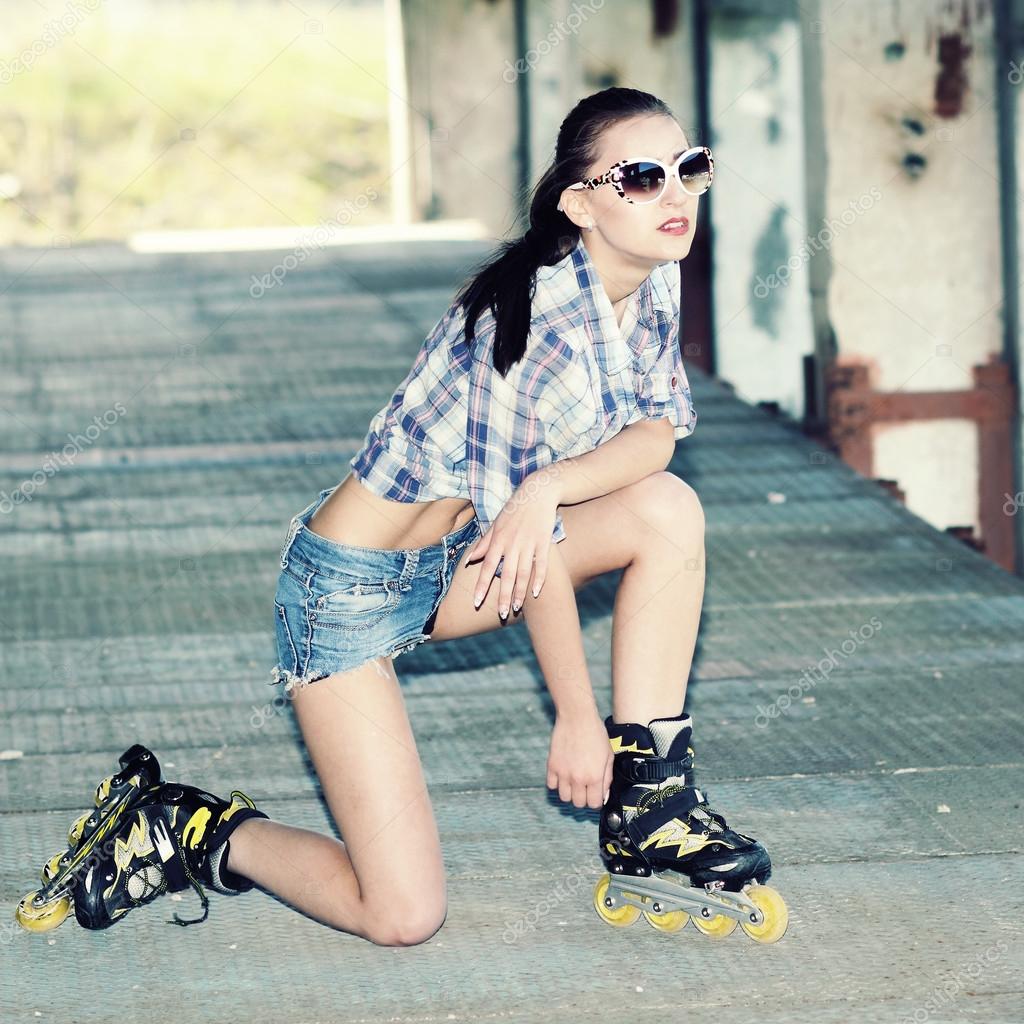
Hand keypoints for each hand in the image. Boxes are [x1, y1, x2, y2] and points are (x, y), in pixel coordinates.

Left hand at [465, 474, 558, 617]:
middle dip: (502, 596)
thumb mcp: (496, 524)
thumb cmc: (514, 509)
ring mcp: (529, 543)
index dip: (482, 585)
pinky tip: (536, 593)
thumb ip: (484, 543)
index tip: (476, 601)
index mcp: (498, 539)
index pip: (488, 567)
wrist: (537, 493)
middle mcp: (512, 543)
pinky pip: (541, 564)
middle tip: (500, 614)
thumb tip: (470, 560)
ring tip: (515, 608)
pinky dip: (539, 579)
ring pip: (523, 573)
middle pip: (507, 575)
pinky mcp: (544, 542)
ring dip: (519, 592)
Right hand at [546, 710, 612, 809]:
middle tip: (585, 788)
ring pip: (564, 797)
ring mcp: (563, 773)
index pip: (594, 804)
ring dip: (569, 792)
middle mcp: (578, 778)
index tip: (595, 794)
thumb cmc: (595, 733)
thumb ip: (607, 778)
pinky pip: (551, 785)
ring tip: (573, 782)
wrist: (577, 717)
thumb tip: (604, 795)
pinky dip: (557, 783)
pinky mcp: (552, 766)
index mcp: (595, 777)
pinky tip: (563, 775)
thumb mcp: (608, 755)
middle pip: (578, 803)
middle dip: (583, 798)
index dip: (596, 800)